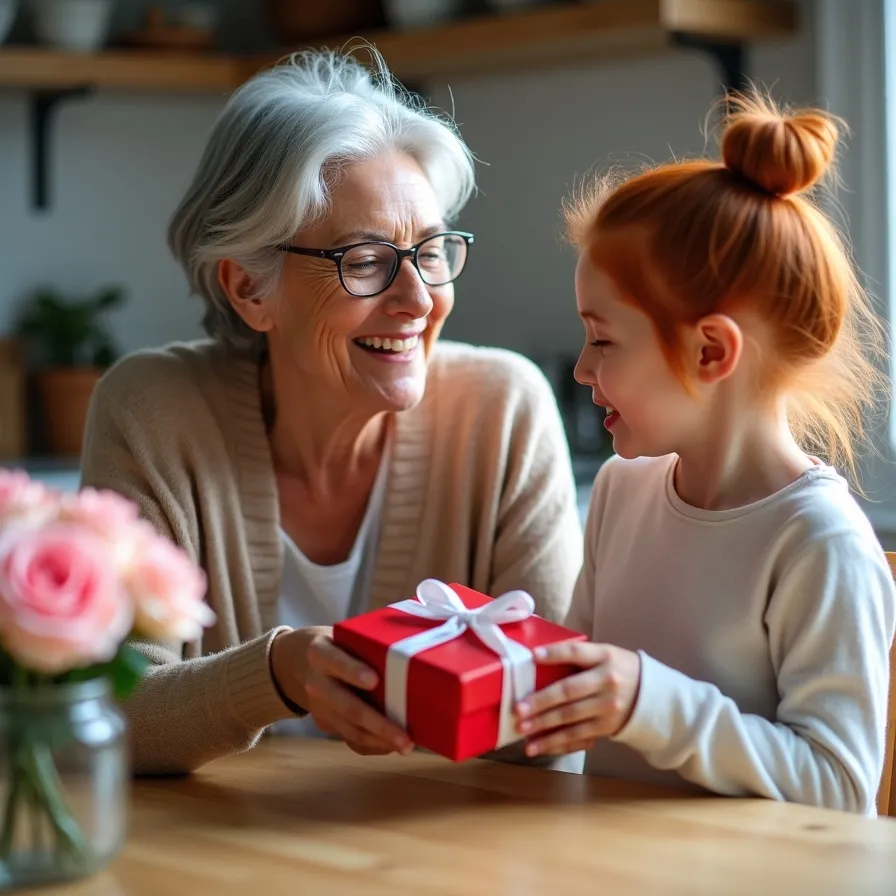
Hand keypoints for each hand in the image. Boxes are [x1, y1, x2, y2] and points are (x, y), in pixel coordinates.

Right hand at [270, 626, 413, 756]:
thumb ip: (366, 644)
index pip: (336, 661)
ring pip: (349, 728)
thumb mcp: (342, 635)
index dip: (353, 671)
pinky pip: (349, 738)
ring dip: (379, 741)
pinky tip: (392, 746)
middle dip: (378, 723)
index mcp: (320, 653)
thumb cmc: (335, 644)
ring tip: (406, 746)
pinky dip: (372, 746)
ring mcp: (318, 707)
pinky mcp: (324, 723)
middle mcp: (316, 683)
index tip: (373, 680)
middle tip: (405, 736)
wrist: (296, 662)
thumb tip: (411, 651)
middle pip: (347, 706)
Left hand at [514, 642, 640, 756]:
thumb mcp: (604, 654)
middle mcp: (607, 681)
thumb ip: (578, 656)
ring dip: (544, 726)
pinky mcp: (606, 727)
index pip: (576, 652)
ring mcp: (608, 707)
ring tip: (522, 731)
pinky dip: (556, 743)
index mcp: (604, 656)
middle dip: (541, 701)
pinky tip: (539, 746)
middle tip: (518, 709)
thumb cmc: (616, 669)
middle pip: (569, 691)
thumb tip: (537, 661)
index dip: (554, 654)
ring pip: (570, 718)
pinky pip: (578, 736)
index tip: (533, 657)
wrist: (651, 696)